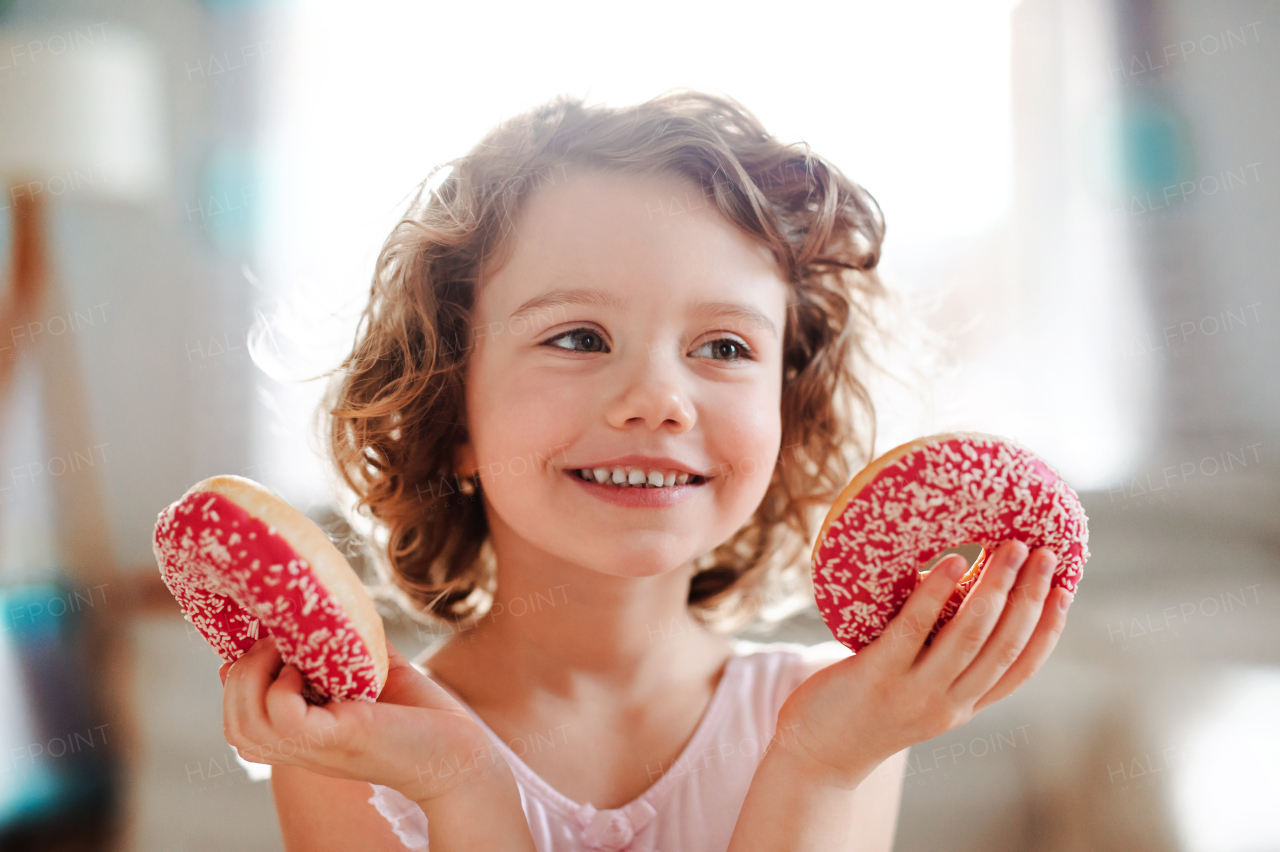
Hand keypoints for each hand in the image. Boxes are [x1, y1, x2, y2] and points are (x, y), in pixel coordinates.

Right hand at [219, 636, 501, 803]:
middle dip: (239, 674)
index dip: (234, 680)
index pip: (238, 723)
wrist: (459, 751)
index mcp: (303, 736)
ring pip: (244, 725)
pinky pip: (282, 717)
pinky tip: (307, 673)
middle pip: (234, 725)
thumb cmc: (419, 714)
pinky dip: (282, 687)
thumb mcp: (368, 671)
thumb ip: (341, 644)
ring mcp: (314, 747)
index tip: (258, 642)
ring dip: (252, 676)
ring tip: (284, 651)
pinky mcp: (337, 739)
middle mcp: (301, 748)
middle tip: (274, 644)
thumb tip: (321, 603)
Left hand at [775, 541, 1072, 787]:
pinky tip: (951, 562)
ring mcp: (914, 692)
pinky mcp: (878, 677)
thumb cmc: (863, 710)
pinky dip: (936, 594)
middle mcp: (947, 703)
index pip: (1021, 668)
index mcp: (963, 706)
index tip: (1065, 589)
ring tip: (1009, 547)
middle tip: (1044, 552)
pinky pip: (914, 630)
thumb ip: (942, 660)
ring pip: (971, 635)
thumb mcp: (918, 694)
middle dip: (1031, 596)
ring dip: (995, 588)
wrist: (816, 756)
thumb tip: (958, 587)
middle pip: (1005, 646)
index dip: (1048, 628)